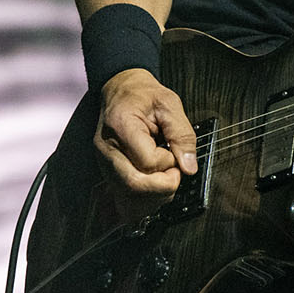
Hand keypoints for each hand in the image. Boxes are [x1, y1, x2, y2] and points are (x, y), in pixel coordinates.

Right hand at [91, 68, 198, 215]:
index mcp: (121, 126)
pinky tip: (155, 190)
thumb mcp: (169, 104)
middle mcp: (107, 149)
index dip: (168, 163)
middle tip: (176, 174)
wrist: (120, 91)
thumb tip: (189, 166)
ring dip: (154, 197)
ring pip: (127, 197)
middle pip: (133, 185)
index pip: (147, 161)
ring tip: (167, 179)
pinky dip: (142, 201)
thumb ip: (182, 134)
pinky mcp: (107, 172)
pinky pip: (122, 198)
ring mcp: (104, 163)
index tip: (176, 154)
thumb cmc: (142, 95)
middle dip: (163, 187)